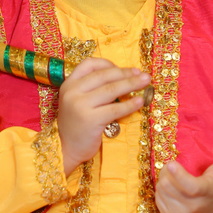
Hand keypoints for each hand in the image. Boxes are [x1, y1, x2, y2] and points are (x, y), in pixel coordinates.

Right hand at [58, 57, 151, 175]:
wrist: (66, 149)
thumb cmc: (77, 124)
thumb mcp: (77, 101)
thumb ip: (92, 89)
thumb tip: (124, 77)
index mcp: (69, 84)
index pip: (89, 64)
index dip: (109, 63)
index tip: (125, 69)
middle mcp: (72, 92)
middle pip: (104, 75)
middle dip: (126, 73)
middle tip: (143, 75)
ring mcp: (80, 105)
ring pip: (111, 89)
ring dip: (132, 84)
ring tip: (146, 83)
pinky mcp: (90, 120)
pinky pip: (115, 109)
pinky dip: (130, 104)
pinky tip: (139, 102)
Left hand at [155, 143, 212, 212]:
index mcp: (208, 192)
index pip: (192, 187)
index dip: (179, 175)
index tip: (171, 163)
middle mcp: (194, 207)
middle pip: (169, 185)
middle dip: (167, 171)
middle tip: (173, 166)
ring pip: (161, 190)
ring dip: (164, 179)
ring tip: (173, 176)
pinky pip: (158, 198)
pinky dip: (162, 190)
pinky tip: (172, 187)